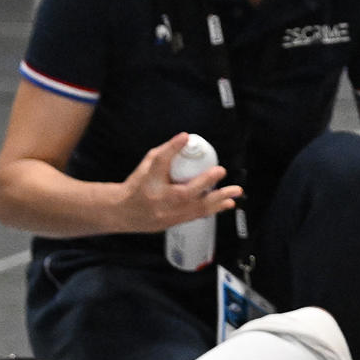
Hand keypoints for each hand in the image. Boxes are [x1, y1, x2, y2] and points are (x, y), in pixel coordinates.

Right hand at [118, 133, 241, 233]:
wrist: (125, 212)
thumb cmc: (138, 186)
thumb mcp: (147, 165)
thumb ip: (166, 153)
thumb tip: (185, 139)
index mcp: (149, 182)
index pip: (160, 163)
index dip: (171, 149)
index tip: (184, 138)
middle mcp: (159, 200)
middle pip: (184, 192)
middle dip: (205, 181)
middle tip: (221, 171)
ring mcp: (168, 214)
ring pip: (196, 208)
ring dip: (218, 199)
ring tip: (234, 192)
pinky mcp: (175, 221)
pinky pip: (197, 215)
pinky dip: (213, 209)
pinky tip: (226, 203)